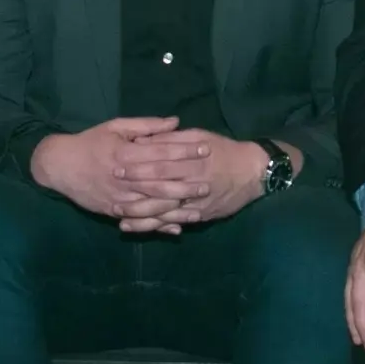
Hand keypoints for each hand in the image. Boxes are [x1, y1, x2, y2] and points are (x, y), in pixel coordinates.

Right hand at [33, 117, 203, 225]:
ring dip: (176, 209)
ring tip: (197, 208)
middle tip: (208, 184)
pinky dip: (158, 226)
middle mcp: (124, 177)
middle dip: (185, 184)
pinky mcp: (114, 211)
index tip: (205, 149)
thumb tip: (174, 122)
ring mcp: (119, 197)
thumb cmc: (91, 142)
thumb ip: (146, 126)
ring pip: (152, 206)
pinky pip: (140, 220)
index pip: (161, 152)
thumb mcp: (116, 127)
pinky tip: (176, 229)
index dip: (184, 151)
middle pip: (159, 182)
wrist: (61, 166)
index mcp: (126, 153)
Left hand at [116, 132, 291, 231]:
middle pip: (160, 189)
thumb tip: (149, 137)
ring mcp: (196, 203)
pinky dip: (157, 226)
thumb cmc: (224, 150)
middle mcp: (193, 183)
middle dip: (135, 191)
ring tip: (119, 215)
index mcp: (191, 161)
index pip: (160, 164)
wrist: (252, 172)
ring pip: (165, 211)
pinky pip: (175, 222)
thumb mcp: (200, 135)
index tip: (118, 167)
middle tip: (112, 193)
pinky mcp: (200, 216)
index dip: (138, 167)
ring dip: (141, 214)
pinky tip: (140, 228)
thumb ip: (174, 138)